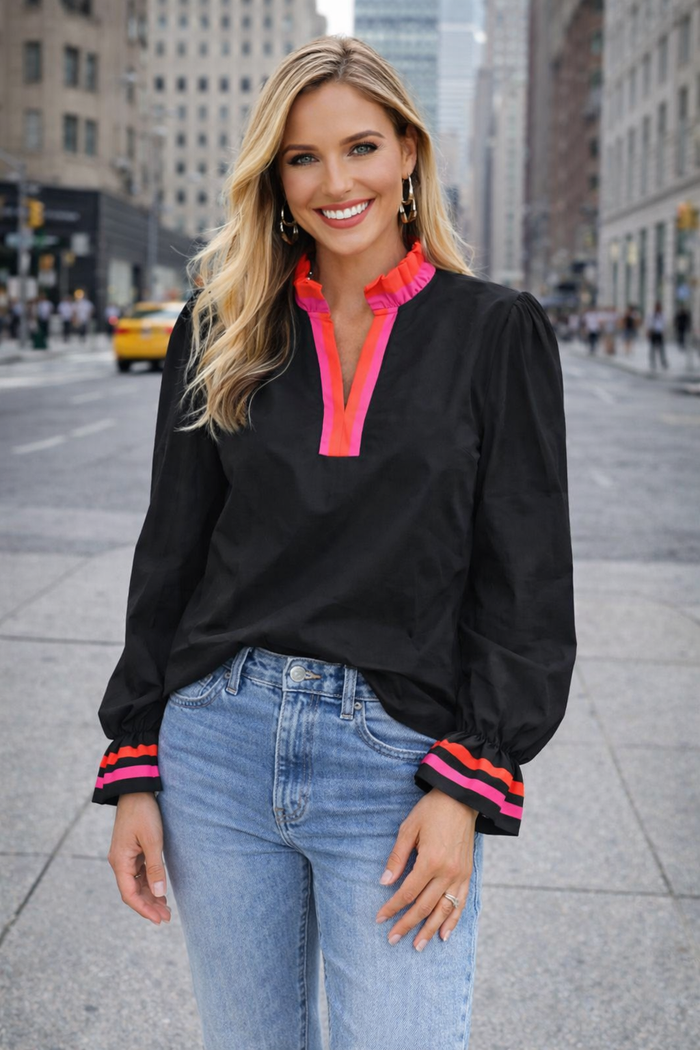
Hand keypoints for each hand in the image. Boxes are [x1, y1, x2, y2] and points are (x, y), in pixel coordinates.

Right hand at [107, 792, 171, 924]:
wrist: (136, 790)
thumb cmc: (144, 813)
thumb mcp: (153, 841)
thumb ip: (155, 868)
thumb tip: (159, 893)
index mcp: (120, 862)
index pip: (130, 895)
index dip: (144, 909)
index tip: (158, 920)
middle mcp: (119, 862)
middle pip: (133, 891)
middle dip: (149, 905)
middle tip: (167, 917)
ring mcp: (125, 856)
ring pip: (136, 883)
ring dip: (150, 895)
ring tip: (166, 908)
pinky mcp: (132, 850)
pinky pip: (139, 873)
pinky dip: (149, 883)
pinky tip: (160, 890)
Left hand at [375, 787, 476, 951]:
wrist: (461, 798)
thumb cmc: (431, 811)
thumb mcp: (408, 829)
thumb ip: (397, 858)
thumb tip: (384, 883)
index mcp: (429, 861)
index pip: (406, 893)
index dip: (392, 907)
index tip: (380, 919)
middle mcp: (447, 872)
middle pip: (424, 906)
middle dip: (407, 925)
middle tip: (393, 940)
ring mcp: (460, 874)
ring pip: (444, 910)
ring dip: (430, 929)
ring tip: (418, 946)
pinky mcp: (468, 873)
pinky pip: (461, 902)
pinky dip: (453, 920)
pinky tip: (445, 934)